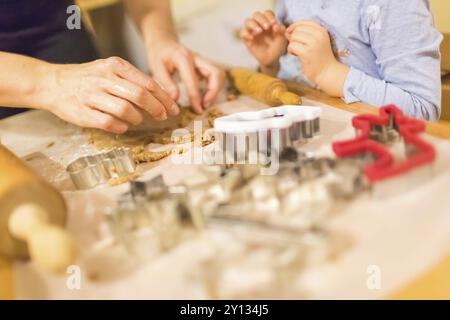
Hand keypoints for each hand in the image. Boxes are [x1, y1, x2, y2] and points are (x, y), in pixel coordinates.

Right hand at [46, 57, 178, 133]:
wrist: (53, 83)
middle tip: (163, 116)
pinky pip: (109, 123)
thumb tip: (161, 98)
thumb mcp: (110, 70)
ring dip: (138, 117)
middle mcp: (104, 79)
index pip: (147, 83)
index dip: (164, 98)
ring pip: (125, 109)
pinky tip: (123, 126)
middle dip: (157, 108)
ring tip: (139, 119)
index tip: (174, 108)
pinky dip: (121, 126)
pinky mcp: (83, 113)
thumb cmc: (88, 79)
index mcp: (115, 66)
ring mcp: (92, 96)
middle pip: (140, 95)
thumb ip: (133, 81)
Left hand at [146, 40, 224, 113]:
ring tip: (205, 103)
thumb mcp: (156, 67)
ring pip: (218, 74)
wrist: (163, 42)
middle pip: (216, 73)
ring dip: (215, 90)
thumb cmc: (159, 54)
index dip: (196, 97)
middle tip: (205, 106)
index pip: (193, 80)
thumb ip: (166, 83)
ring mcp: (202, 61)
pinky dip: (213, 88)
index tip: (198, 110)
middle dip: (214, 91)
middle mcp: (197, 58)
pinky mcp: (204, 66)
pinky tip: (203, 97)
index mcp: (183, 58)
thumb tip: (176, 99)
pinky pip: (215, 76)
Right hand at [240, 10, 286, 74]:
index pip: (267, 13)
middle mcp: (259, 24)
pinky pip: (242, 33)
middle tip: (267, 27)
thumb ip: (281, 31)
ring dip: (253, 24)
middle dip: (261, 19)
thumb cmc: (277, 47)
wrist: (272, 59)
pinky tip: (252, 38)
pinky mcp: (246, 39)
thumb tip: (276, 26)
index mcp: (268, 22)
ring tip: (259, 31)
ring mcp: (252, 31)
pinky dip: (246, 33)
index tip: (273, 22)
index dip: (269, 16)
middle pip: (256, 15)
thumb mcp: (282, 39)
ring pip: (247, 21)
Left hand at [286, 20, 348, 96]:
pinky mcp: (306, 53)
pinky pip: (291, 46)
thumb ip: (303, 34)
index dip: (295, 27)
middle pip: (297, 30)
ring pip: (293, 37)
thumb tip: (287, 30)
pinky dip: (290, 51)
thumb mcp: (316, 42)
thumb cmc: (319, 57)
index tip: (292, 35)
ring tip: (297, 51)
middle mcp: (318, 35)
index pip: (304, 22)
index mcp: (322, 31)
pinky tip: (296, 55)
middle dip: (293, 37)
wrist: (327, 72)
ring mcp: (313, 44)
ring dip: (292, 44)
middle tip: (296, 46)